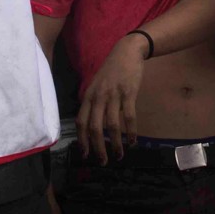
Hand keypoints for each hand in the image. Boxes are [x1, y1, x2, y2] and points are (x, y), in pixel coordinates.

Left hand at [78, 34, 145, 163]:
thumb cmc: (111, 70)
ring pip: (111, 125)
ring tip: (119, 155)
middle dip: (98, 148)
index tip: (85, 155)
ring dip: (115, 144)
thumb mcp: (96, 85)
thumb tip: (92, 125)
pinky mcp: (128, 93)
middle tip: (102, 161)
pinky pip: (129, 117)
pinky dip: (131, 132)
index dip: (82, 140)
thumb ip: (93, 103)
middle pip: (94, 127)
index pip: (81, 122)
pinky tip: (133, 142)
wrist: (127, 52)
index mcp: (88, 96)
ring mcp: (113, 95)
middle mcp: (98, 97)